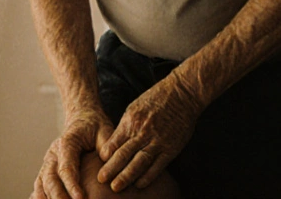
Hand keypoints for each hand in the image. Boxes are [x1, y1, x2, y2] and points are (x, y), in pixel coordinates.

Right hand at [32, 109, 113, 198]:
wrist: (83, 120)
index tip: (80, 198)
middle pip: (51, 178)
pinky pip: (39, 184)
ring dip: (47, 198)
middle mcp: (54, 152)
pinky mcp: (47, 169)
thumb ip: (107, 145)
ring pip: (42, 183)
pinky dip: (39, 196)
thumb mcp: (105, 131)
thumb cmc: (96, 127)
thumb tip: (107, 160)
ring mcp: (48, 161)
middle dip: (58, 196)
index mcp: (67, 142)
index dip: (72, 184)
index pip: (67, 167)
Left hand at [97, 77, 203, 191]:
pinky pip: (157, 166)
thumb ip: (126, 125)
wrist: (182, 93)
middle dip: (111, 168)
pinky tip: (139, 185)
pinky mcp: (171, 148)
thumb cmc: (157, 98)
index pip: (115, 141)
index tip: (98, 164)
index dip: (106, 154)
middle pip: (123, 154)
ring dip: (126, 176)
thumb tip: (114, 142)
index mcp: (132, 120)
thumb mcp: (135, 106)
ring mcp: (157, 141)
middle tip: (101, 180)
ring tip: (116, 187)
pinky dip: (147, 177)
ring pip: (138, 162)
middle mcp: (143, 131)